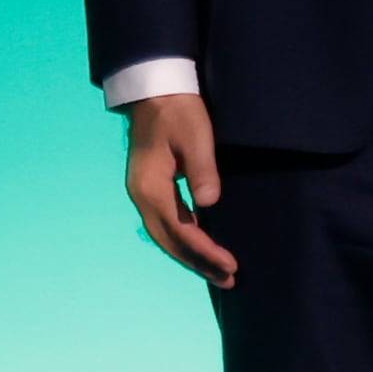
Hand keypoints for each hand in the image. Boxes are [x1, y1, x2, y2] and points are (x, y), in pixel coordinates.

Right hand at [125, 92, 236, 287]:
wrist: (156, 91)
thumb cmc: (178, 112)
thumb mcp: (195, 137)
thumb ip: (202, 170)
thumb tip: (209, 204)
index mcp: (150, 187)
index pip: (180, 230)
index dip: (205, 251)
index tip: (230, 265)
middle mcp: (142, 196)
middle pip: (169, 240)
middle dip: (198, 262)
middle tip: (228, 280)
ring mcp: (144, 193)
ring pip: (166, 235)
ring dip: (191, 255)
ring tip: (218, 273)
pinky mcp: (151, 187)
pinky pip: (167, 223)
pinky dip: (184, 240)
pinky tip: (201, 247)